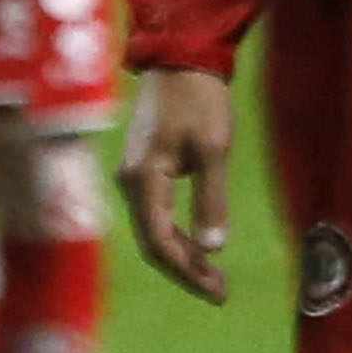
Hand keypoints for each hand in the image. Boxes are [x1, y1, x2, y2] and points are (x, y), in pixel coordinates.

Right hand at [121, 66, 237, 303]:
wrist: (180, 59)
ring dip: (183, 255)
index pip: (160, 242)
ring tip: (215, 277)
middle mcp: (130, 183)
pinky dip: (178, 235)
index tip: (219, 292)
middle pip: (153, 243)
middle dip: (186, 270)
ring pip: (154, 231)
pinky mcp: (143, 171)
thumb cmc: (199, 100)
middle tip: (221, 293)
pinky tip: (200, 245)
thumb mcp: (213, 149)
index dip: (188, 271)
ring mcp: (134, 177)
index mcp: (143, 179)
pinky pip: (155, 216)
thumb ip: (211, 200)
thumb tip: (214, 249)